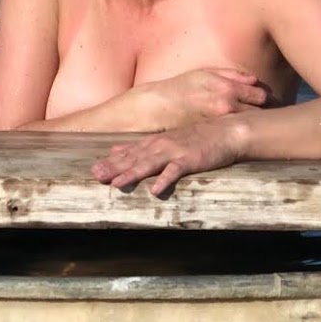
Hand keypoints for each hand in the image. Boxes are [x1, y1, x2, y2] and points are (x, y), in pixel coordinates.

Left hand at [92, 123, 247, 196]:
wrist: (227, 130)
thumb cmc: (198, 138)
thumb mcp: (166, 139)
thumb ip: (142, 146)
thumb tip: (115, 150)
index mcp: (155, 142)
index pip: (128, 152)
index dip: (110, 162)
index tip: (93, 170)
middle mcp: (161, 145)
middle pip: (134, 158)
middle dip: (114, 168)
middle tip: (96, 177)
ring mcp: (175, 151)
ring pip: (149, 164)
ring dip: (132, 174)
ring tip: (116, 184)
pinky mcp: (191, 159)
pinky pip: (176, 171)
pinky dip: (165, 180)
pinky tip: (155, 191)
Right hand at [143, 67, 268, 123]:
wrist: (158, 108)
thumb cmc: (182, 87)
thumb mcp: (206, 73)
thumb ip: (232, 75)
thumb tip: (254, 80)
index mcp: (227, 89)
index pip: (262, 96)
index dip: (267, 97)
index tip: (269, 100)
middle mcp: (227, 107)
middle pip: (260, 113)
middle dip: (266, 112)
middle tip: (271, 114)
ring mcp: (222, 124)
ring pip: (250, 126)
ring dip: (256, 124)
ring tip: (259, 124)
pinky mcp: (215, 136)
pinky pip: (236, 135)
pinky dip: (241, 132)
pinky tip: (241, 132)